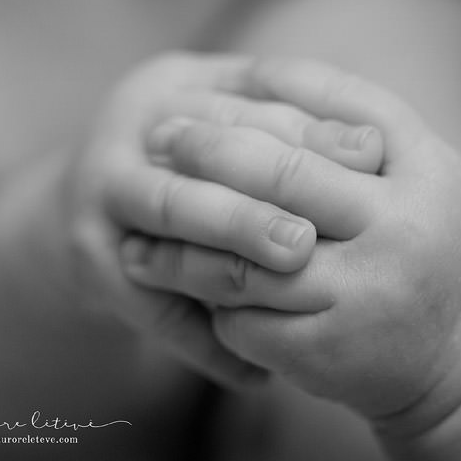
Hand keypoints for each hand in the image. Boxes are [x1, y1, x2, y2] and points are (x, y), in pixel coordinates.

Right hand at [72, 53, 383, 388]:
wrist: (91, 205)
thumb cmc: (186, 161)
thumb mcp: (222, 121)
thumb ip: (282, 121)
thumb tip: (375, 145)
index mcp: (169, 85)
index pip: (242, 102)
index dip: (306, 131)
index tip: (369, 157)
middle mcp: (126, 128)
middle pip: (201, 153)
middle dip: (263, 192)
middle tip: (316, 235)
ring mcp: (97, 193)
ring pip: (171, 211)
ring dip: (230, 255)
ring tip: (294, 281)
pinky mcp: (85, 258)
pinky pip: (146, 304)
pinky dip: (202, 342)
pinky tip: (255, 376)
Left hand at [119, 57, 460, 431]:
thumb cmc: (444, 249)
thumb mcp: (432, 170)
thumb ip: (365, 118)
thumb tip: (266, 72)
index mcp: (428, 177)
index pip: (337, 111)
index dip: (269, 92)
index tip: (215, 87)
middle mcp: (399, 234)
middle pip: (282, 176)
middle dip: (209, 152)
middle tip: (160, 134)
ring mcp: (361, 299)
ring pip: (243, 259)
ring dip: (182, 243)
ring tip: (139, 228)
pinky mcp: (326, 356)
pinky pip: (242, 320)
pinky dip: (205, 300)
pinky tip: (176, 283)